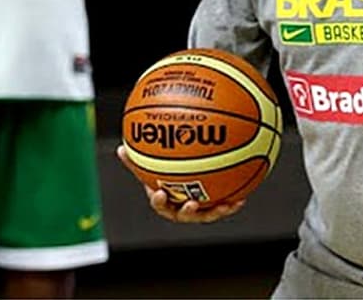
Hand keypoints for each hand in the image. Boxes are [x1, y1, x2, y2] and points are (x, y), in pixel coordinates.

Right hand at [114, 145, 244, 222]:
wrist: (187, 179)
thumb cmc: (165, 173)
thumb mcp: (151, 166)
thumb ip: (137, 161)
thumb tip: (119, 148)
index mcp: (166, 199)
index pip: (159, 203)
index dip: (159, 200)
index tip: (160, 192)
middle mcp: (181, 207)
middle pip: (183, 214)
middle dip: (188, 211)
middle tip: (191, 203)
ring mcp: (199, 209)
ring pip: (207, 214)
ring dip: (217, 211)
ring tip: (226, 205)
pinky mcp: (214, 206)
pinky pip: (224, 206)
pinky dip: (232, 204)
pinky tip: (242, 198)